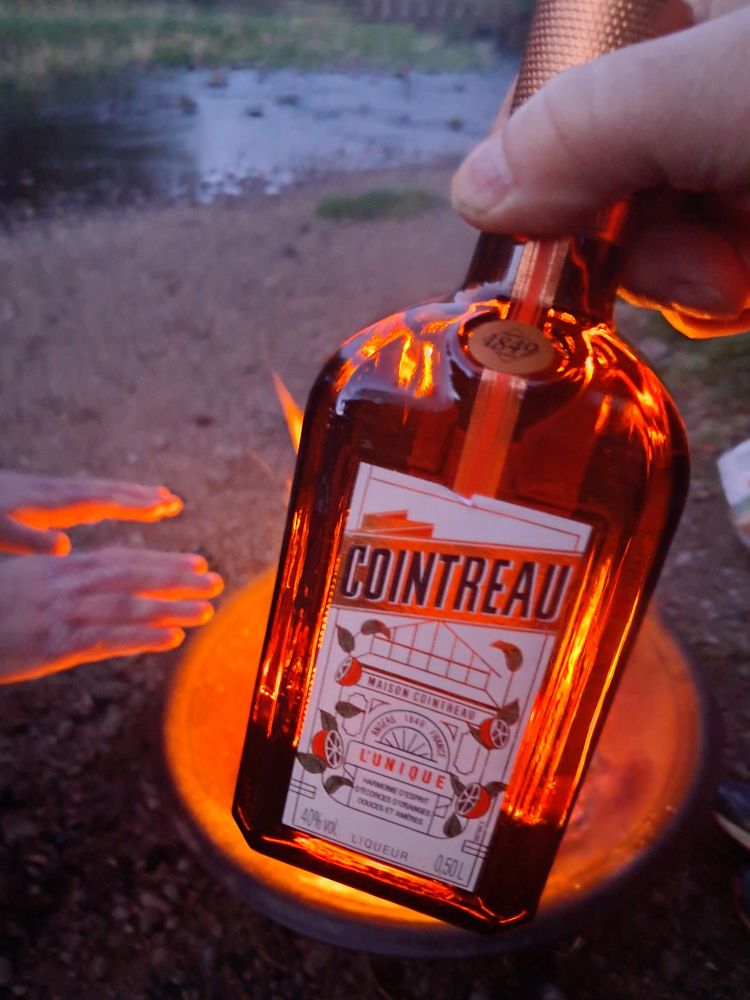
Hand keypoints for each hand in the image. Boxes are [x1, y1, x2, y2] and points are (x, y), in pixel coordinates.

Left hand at [0, 471, 182, 554]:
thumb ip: (26, 539)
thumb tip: (65, 546)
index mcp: (44, 503)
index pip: (99, 501)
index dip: (133, 505)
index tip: (164, 507)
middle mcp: (49, 492)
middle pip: (104, 491)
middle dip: (141, 497)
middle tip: (175, 502)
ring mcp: (43, 491)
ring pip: (96, 491)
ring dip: (129, 495)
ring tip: (159, 499)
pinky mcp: (34, 495)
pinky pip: (83, 495)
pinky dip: (107, 497)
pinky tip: (114, 502)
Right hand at [0, 548, 222, 683]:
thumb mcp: (27, 583)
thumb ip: (62, 579)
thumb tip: (83, 567)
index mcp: (60, 568)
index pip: (121, 560)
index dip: (161, 561)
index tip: (195, 561)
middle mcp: (67, 586)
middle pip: (133, 577)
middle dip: (177, 578)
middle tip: (215, 579)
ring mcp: (62, 615)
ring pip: (129, 606)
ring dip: (171, 608)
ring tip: (206, 610)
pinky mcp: (55, 645)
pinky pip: (108, 640)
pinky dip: (143, 638)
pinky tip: (172, 639)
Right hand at [452, 0, 749, 336]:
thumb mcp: (717, 90)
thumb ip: (589, 127)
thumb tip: (472, 195)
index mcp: (671, 30)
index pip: (551, 87)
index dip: (533, 159)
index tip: (548, 215)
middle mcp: (684, 103)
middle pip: (583, 184)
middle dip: (612, 238)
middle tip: (681, 246)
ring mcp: (716, 175)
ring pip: (634, 247)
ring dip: (669, 280)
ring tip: (734, 272)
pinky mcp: (742, 241)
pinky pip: (689, 288)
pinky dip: (706, 303)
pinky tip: (742, 287)